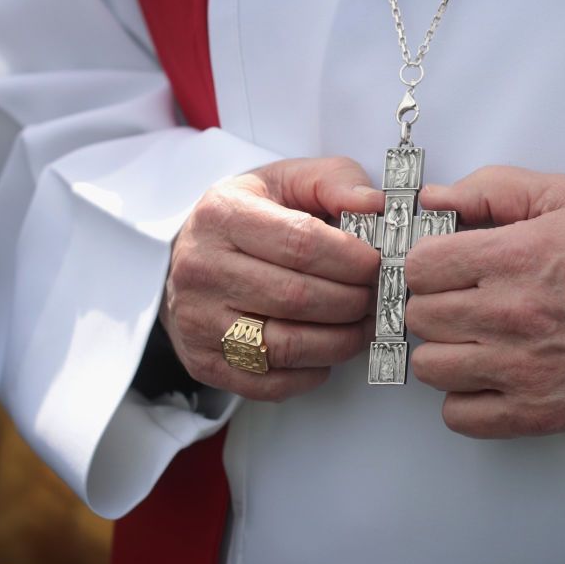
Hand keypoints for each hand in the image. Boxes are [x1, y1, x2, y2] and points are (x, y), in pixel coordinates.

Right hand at [162, 157, 382, 401]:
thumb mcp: (284, 181)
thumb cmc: (247, 218)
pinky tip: (326, 352)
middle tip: (376, 297)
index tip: (376, 263)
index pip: (300, 242)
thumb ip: (333, 181)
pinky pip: (270, 382)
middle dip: (352, 302)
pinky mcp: (203, 362)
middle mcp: (202, 269)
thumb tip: (375, 204)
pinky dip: (311, 373)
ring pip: (287, 345)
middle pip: (297, 297)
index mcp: (223, 216)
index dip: (351, 259)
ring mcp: (198, 321)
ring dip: (341, 341)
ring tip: (362, 325)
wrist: (188, 257)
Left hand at [405, 166, 564, 437]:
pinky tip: (487, 378)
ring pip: (430, 366)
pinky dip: (464, 400)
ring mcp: (519, 368)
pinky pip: (459, 416)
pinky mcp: (534, 413)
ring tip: (474, 342)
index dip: (428, 266)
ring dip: (444, 353)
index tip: (445, 270)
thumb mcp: (562, 199)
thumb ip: (491, 189)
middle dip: (435, 306)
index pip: (420, 266)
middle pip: (419, 315)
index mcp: (513, 257)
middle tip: (463, 304)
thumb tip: (432, 199)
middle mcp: (510, 314)